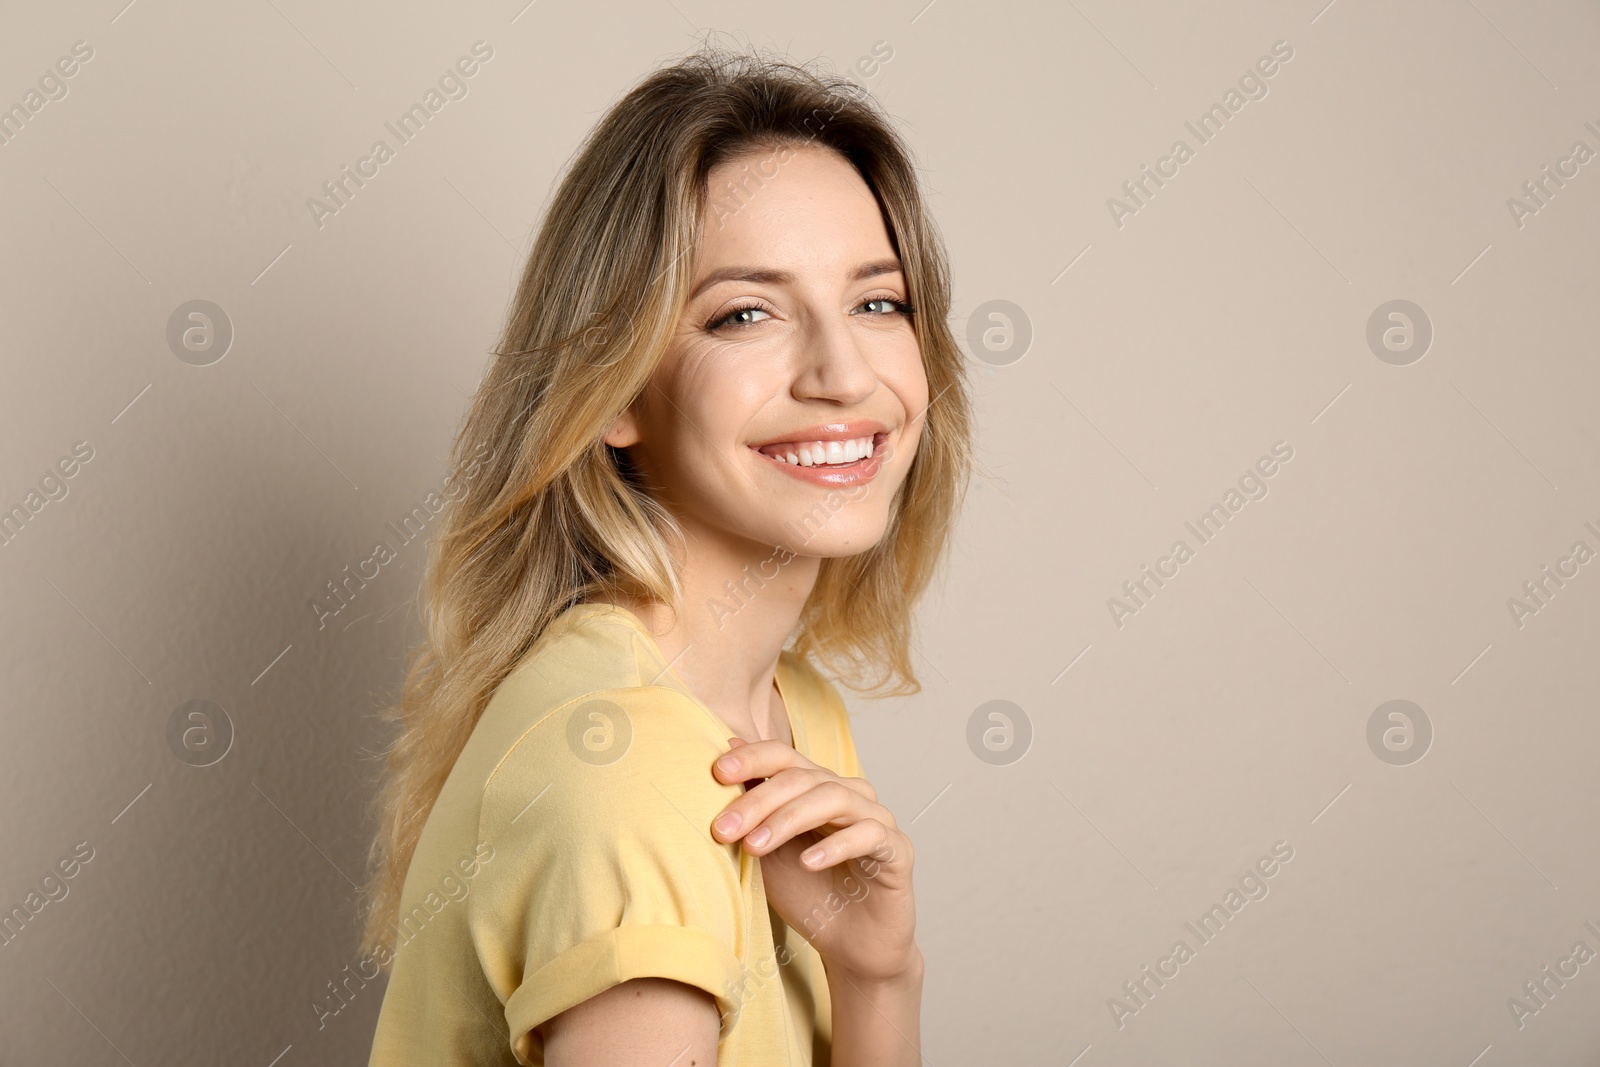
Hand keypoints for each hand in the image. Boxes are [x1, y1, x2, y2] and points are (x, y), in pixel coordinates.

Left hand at [710, 736, 918, 983]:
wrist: (851, 947)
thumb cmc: (808, 895)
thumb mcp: (767, 853)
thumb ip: (752, 812)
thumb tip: (723, 755)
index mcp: (816, 788)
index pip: (785, 758)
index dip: (752, 759)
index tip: (717, 774)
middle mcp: (849, 794)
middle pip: (803, 778)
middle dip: (759, 801)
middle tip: (724, 828)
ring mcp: (876, 819)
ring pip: (834, 797)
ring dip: (789, 819)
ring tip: (756, 847)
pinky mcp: (898, 850)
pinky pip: (869, 834)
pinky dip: (836, 845)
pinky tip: (808, 862)